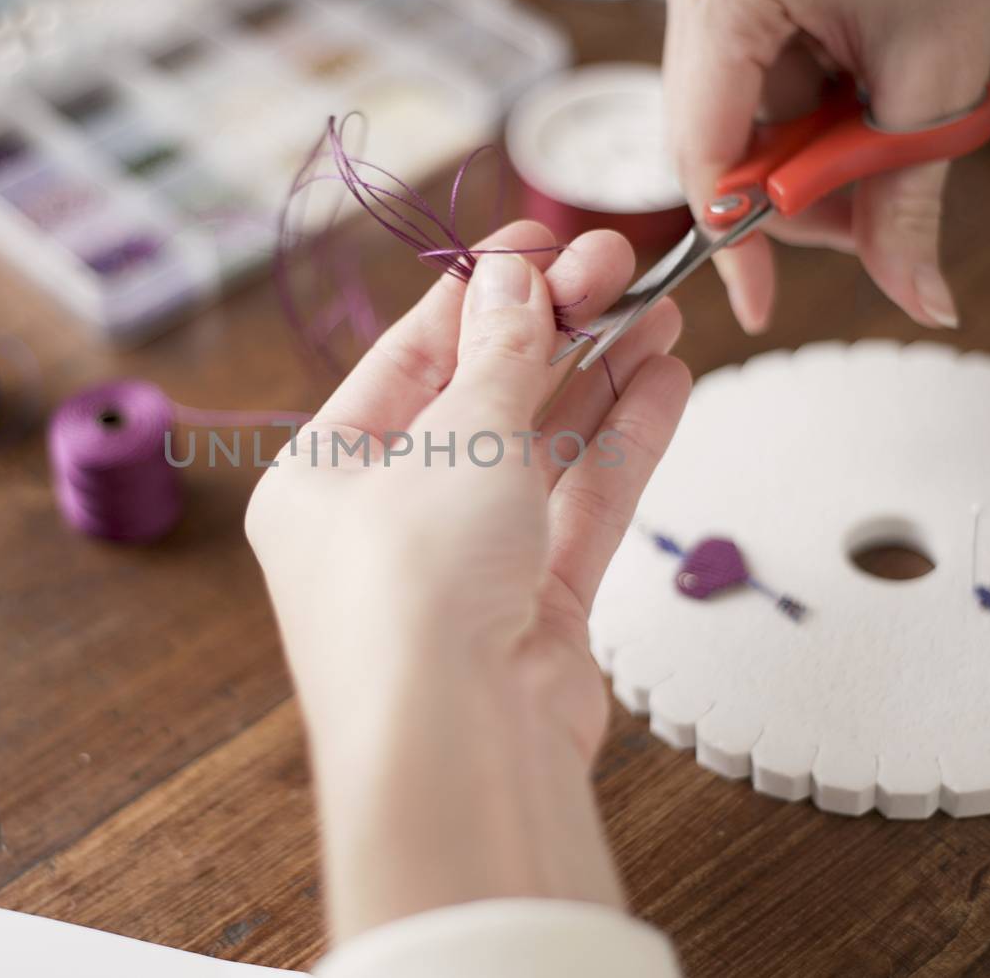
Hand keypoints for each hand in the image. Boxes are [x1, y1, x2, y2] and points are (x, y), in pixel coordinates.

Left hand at [247, 221, 689, 938]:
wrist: (460, 753)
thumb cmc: (417, 585)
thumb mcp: (458, 438)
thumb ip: (500, 355)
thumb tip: (515, 276)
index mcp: (324, 476)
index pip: (408, 358)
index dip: (480, 291)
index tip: (545, 237)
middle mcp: (386, 520)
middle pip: (481, 399)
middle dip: (553, 329)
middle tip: (623, 262)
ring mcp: (464, 569)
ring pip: (539, 452)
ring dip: (598, 380)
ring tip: (660, 310)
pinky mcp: (533, 610)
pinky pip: (579, 509)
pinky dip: (621, 447)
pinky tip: (665, 382)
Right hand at [661, 0, 989, 331]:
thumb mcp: (939, 70)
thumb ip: (911, 199)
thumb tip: (913, 294)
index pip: (705, 147)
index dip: (736, 235)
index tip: (760, 295)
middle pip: (715, 130)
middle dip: (794, 185)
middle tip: (865, 213)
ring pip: (737, 102)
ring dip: (807, 140)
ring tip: (882, 120)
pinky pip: (751, 62)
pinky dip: (807, 95)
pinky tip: (858, 80)